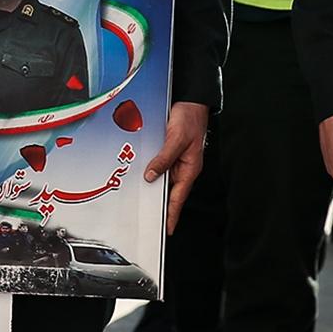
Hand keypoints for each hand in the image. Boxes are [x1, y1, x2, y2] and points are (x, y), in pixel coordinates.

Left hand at [142, 101, 209, 233]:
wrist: (191, 102)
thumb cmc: (191, 119)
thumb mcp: (176, 139)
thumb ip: (164, 158)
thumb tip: (152, 176)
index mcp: (189, 169)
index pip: (179, 197)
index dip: (173, 214)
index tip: (168, 229)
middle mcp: (183, 167)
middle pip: (169, 190)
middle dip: (160, 204)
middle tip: (148, 218)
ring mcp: (176, 160)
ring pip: (163, 178)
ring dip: (153, 185)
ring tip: (141, 198)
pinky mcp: (170, 151)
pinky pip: (159, 165)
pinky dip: (152, 169)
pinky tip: (142, 172)